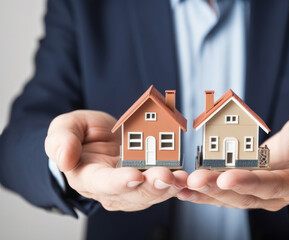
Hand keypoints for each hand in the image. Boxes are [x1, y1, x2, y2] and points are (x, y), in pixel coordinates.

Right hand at [45, 110, 186, 210]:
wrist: (98, 139)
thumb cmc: (80, 135)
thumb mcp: (66, 128)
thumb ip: (62, 140)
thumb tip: (64, 159)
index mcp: (88, 177)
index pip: (102, 184)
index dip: (118, 182)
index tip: (134, 176)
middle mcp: (111, 189)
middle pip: (132, 194)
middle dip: (151, 186)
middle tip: (167, 176)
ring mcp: (132, 188)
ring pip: (151, 194)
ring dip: (168, 187)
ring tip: (182, 177)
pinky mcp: (148, 182)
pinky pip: (163, 186)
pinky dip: (177, 184)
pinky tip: (188, 178)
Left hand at [177, 112, 288, 210]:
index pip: (270, 185)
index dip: (248, 182)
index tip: (226, 177)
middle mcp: (274, 193)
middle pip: (242, 194)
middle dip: (215, 188)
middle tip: (192, 180)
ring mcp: (258, 190)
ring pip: (228, 195)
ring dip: (202, 191)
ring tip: (177, 185)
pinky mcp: (246, 181)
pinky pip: (223, 187)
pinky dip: (202, 189)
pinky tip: (182, 186)